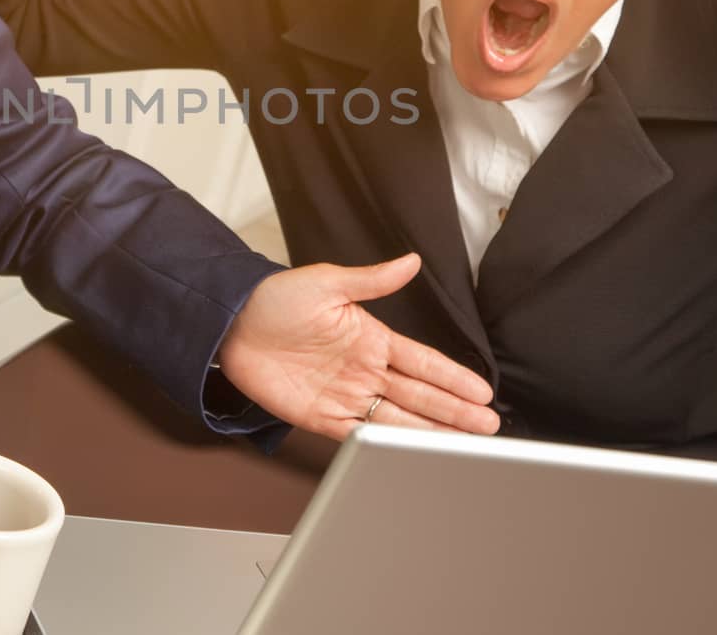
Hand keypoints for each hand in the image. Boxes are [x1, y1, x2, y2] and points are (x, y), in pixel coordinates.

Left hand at [216, 253, 499, 440]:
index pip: (422, 362)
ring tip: (463, 446)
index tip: (482, 391)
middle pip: (418, 396)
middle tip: (487, 427)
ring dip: (429, 433)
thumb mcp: (327, 283)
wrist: (230, 324)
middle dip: (454, 412)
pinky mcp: (320, 416)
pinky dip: (384, 446)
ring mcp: (344, 394)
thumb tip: (411, 261)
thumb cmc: (274, 298)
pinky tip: (409, 454)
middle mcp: (363, 369)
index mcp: (371, 337)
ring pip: (397, 420)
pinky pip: (359, 435)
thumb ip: (372, 280)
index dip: (452, 378)